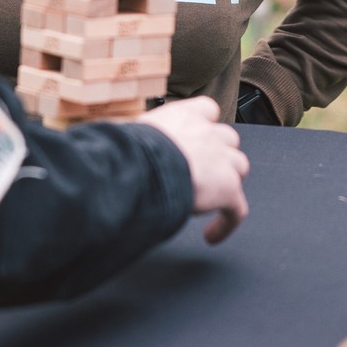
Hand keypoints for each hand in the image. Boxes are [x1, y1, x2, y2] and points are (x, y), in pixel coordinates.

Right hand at [139, 97, 249, 243]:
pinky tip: (212, 236)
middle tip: (200, 175)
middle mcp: (207, 133)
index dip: (205, 127)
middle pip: (228, 140)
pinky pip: (237, 209)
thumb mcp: (128, 134)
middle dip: (220, 155)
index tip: (197, 141)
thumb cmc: (128, 151)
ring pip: (239, 168)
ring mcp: (222, 159)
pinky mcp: (228, 188)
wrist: (144, 166)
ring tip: (208, 202)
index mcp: (184, 116)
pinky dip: (227, 224)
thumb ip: (132, 137)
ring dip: (227, 183)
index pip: (207, 111)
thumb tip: (107, 141)